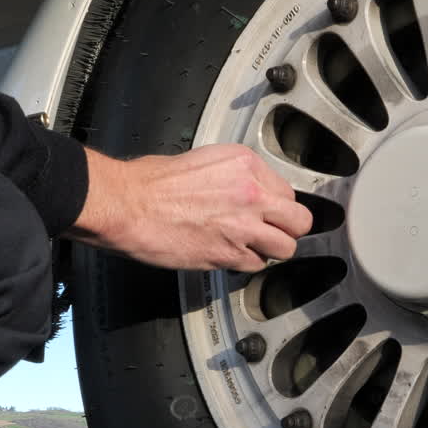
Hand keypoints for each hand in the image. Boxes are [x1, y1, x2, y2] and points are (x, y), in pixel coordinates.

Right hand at [67, 145, 314, 272]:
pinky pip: (256, 265)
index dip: (276, 206)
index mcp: (245, 164)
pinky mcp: (229, 253)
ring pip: (285, 248)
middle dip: (287, 229)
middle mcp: (252, 193)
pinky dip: (244, 264)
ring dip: (270, 250)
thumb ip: (235, 177)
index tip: (266, 211)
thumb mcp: (204, 161)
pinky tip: (227, 254)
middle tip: (271, 232)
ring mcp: (244, 225)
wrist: (127, 205)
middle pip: (299, 221)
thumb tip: (249, 191)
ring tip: (251, 247)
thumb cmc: (151, 183)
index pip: (287, 192)